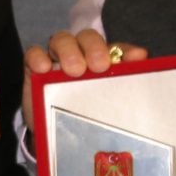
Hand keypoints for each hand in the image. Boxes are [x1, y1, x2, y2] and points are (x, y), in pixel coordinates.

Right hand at [21, 29, 147, 120]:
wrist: (58, 138)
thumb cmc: (88, 115)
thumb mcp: (109, 105)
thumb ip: (125, 84)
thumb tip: (141, 58)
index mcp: (104, 61)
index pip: (116, 48)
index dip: (126, 50)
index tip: (136, 58)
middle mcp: (82, 54)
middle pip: (87, 37)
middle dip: (95, 48)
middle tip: (99, 66)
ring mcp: (57, 58)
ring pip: (62, 40)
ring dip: (69, 51)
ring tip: (74, 70)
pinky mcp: (34, 68)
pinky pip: (34, 54)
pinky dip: (38, 58)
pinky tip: (43, 69)